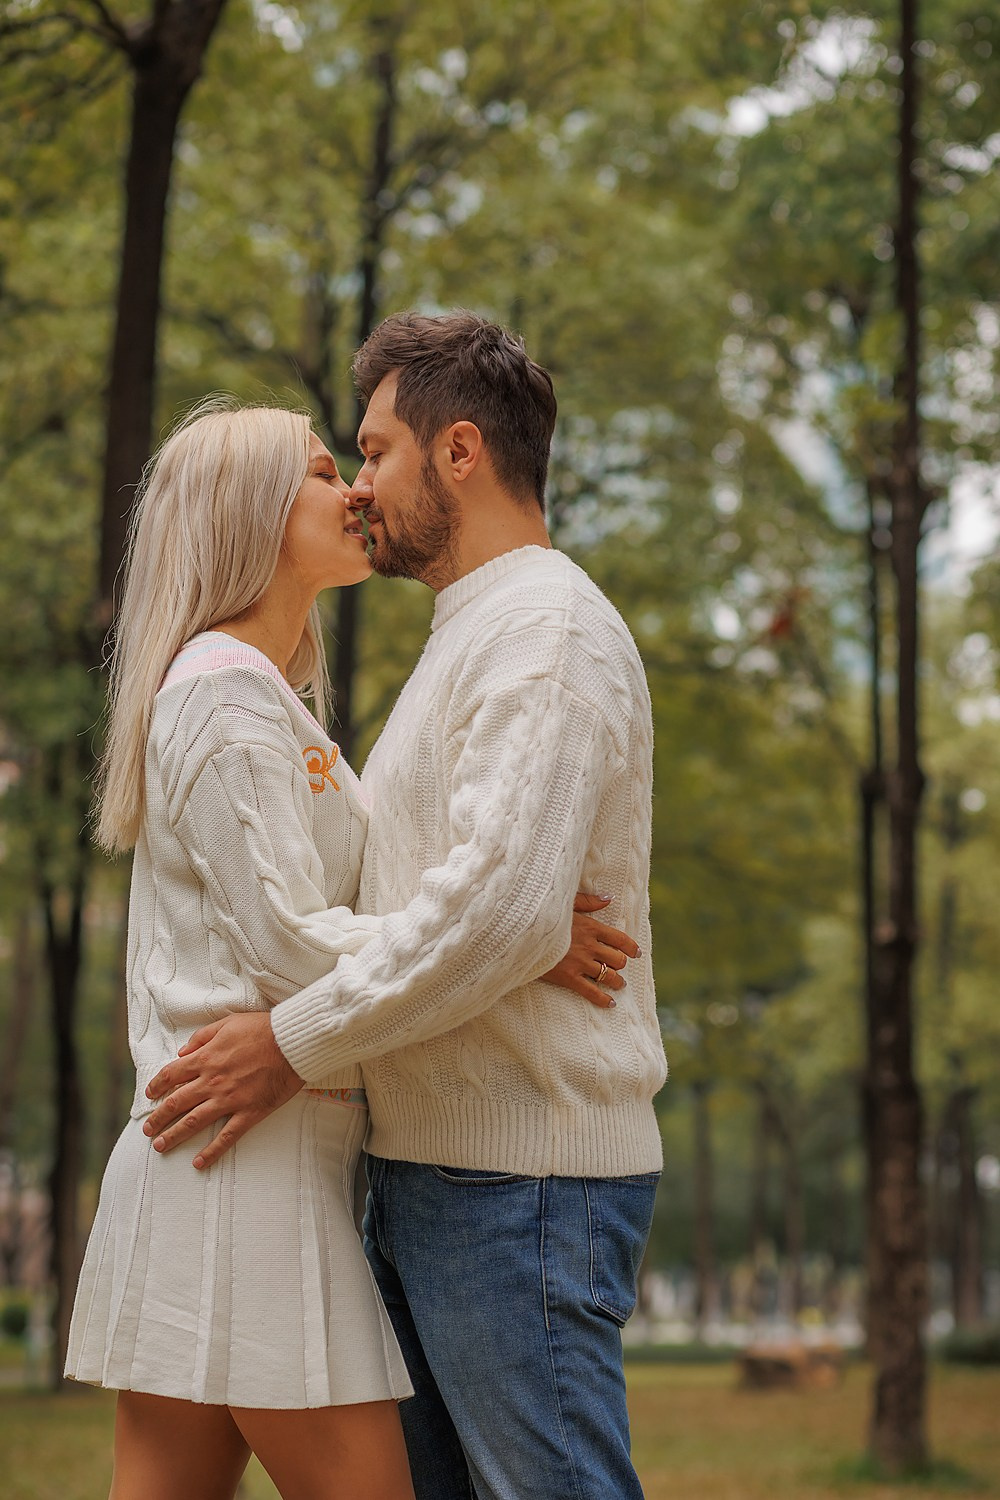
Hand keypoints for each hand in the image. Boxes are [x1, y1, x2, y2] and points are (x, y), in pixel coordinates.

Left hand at [142, 1011, 302, 1168]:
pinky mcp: (249, 1112)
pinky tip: (198, 1162)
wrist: (292, 1042)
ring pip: (194, 1122)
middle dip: (158, 1118)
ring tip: (160, 1146)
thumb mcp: (227, 1023)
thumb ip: (202, 1037)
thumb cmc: (262, 1029)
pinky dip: (211, 1151)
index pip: (171, 1075)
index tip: (150, 1094)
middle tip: (148, 1129)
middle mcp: (212, 1082)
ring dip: (174, 1135)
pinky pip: (227, 1136)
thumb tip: (183, 1052)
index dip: (156, 1086)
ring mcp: (230, 1099)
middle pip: (176, 1102)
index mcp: (206, 1059)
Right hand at [540, 892, 640, 1009]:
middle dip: (621, 965)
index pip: (620, 939)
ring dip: (617, 982)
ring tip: (618, 984)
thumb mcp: (566, 903)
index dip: (631, 948)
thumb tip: (609, 898)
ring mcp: (580, 963)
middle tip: (619, 968)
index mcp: (591, 927)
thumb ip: (589, 901)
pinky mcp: (569, 977)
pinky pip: (592, 992)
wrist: (522, 933)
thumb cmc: (544, 916)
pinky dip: (603, 999)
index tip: (637, 953)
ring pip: (609, 976)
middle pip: (617, 960)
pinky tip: (610, 1004)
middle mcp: (589, 946)